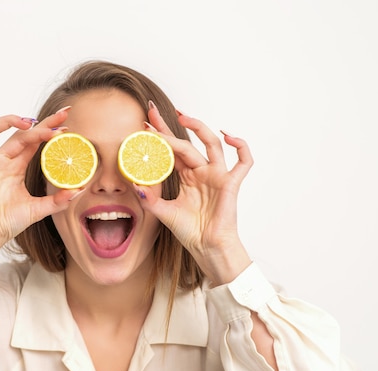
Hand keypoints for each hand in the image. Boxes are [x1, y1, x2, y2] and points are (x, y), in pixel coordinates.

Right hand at [0, 107, 76, 269]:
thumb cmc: (8, 222)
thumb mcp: (39, 209)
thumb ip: (58, 200)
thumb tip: (79, 190)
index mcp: (17, 166)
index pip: (34, 142)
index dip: (49, 131)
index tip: (67, 125)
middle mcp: (1, 160)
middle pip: (20, 133)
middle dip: (41, 123)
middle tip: (62, 116)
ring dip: (9, 121)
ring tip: (30, 121)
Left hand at [136, 105, 252, 284]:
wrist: (207, 247)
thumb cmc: (191, 231)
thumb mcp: (163, 212)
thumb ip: (150, 199)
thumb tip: (134, 184)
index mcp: (187, 176)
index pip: (172, 150)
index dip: (159, 137)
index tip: (144, 125)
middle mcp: (202, 171)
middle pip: (187, 142)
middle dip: (169, 128)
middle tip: (152, 115)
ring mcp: (217, 175)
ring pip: (212, 144)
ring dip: (199, 128)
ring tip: (182, 117)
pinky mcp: (231, 183)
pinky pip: (243, 161)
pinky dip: (241, 146)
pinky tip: (228, 135)